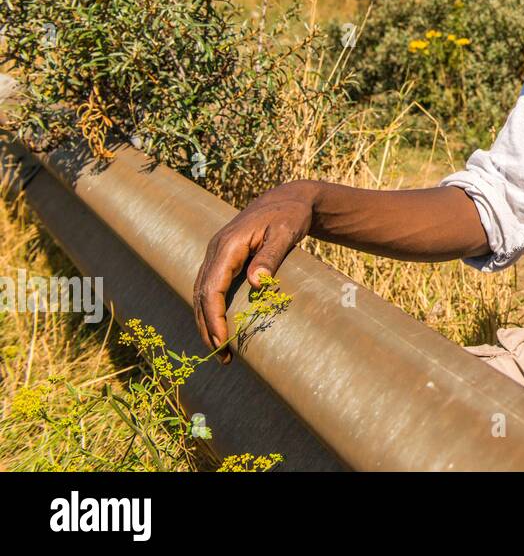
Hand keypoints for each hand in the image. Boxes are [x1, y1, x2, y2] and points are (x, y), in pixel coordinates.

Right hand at [193, 182, 314, 362]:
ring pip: (201, 292)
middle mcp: (216, 250)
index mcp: (228, 245)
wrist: (288, 199)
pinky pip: (210, 287)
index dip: (213, 316)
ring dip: (206, 321)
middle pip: (201, 294)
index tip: (222, 341)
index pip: (211, 287)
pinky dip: (211, 308)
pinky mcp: (223, 258)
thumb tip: (255, 282)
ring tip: (220, 349)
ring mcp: (217, 253)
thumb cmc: (290, 215)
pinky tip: (219, 326)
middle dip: (207, 327)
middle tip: (222, 356)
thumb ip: (270, 256)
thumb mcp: (285, 233)